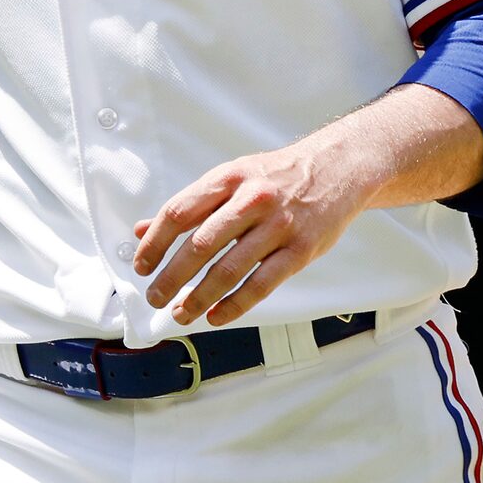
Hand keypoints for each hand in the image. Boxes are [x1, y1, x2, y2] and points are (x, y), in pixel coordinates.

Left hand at [132, 142, 371, 327]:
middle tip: (155, 298)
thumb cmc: (279, 175)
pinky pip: (262, 284)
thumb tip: (142, 230)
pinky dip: (234, 305)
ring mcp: (279, 225)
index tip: (142, 266)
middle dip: (171, 277)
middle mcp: (253, 199)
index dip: (154, 243)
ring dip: (199, 297)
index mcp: (230, 177)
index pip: (179, 212)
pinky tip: (216, 316)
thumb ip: (191, 205)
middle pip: (200, 244)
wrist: (340, 167)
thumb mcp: (233, 177)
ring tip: (181, 313)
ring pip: (229, 269)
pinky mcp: (301, 249)